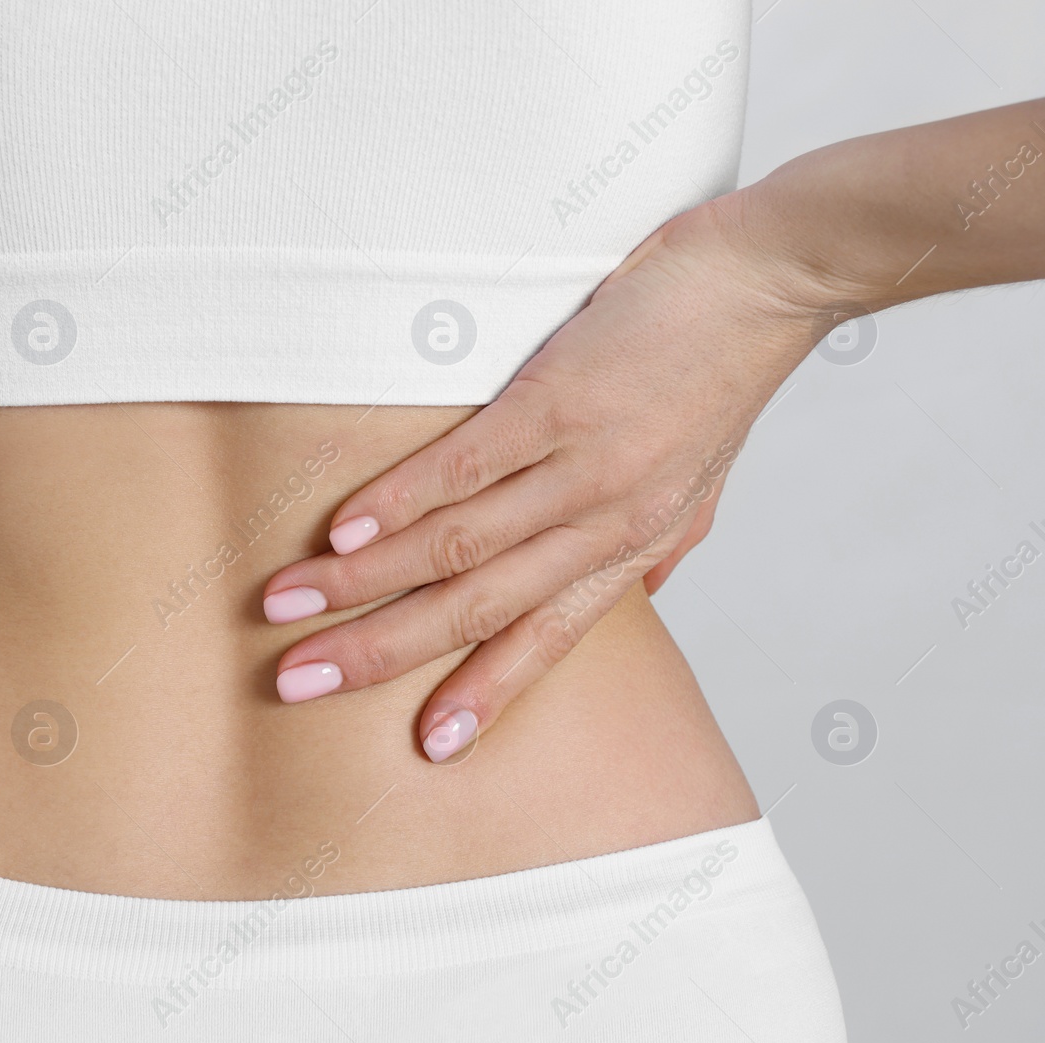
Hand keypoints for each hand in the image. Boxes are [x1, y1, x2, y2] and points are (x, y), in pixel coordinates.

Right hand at [262, 189, 832, 761]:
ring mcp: (582, 465)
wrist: (770, 280)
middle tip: (297, 682)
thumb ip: (661, 547)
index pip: (545, 640)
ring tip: (287, 603)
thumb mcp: (704, 485)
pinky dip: (400, 503)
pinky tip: (343, 531)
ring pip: (457, 546)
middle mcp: (605, 523)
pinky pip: (466, 466)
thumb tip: (646, 597)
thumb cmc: (722, 377)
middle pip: (477, 608)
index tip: (426, 746)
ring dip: (361, 583)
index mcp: (631, 547)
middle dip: (380, 652)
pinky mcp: (560, 400)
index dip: (482, 694)